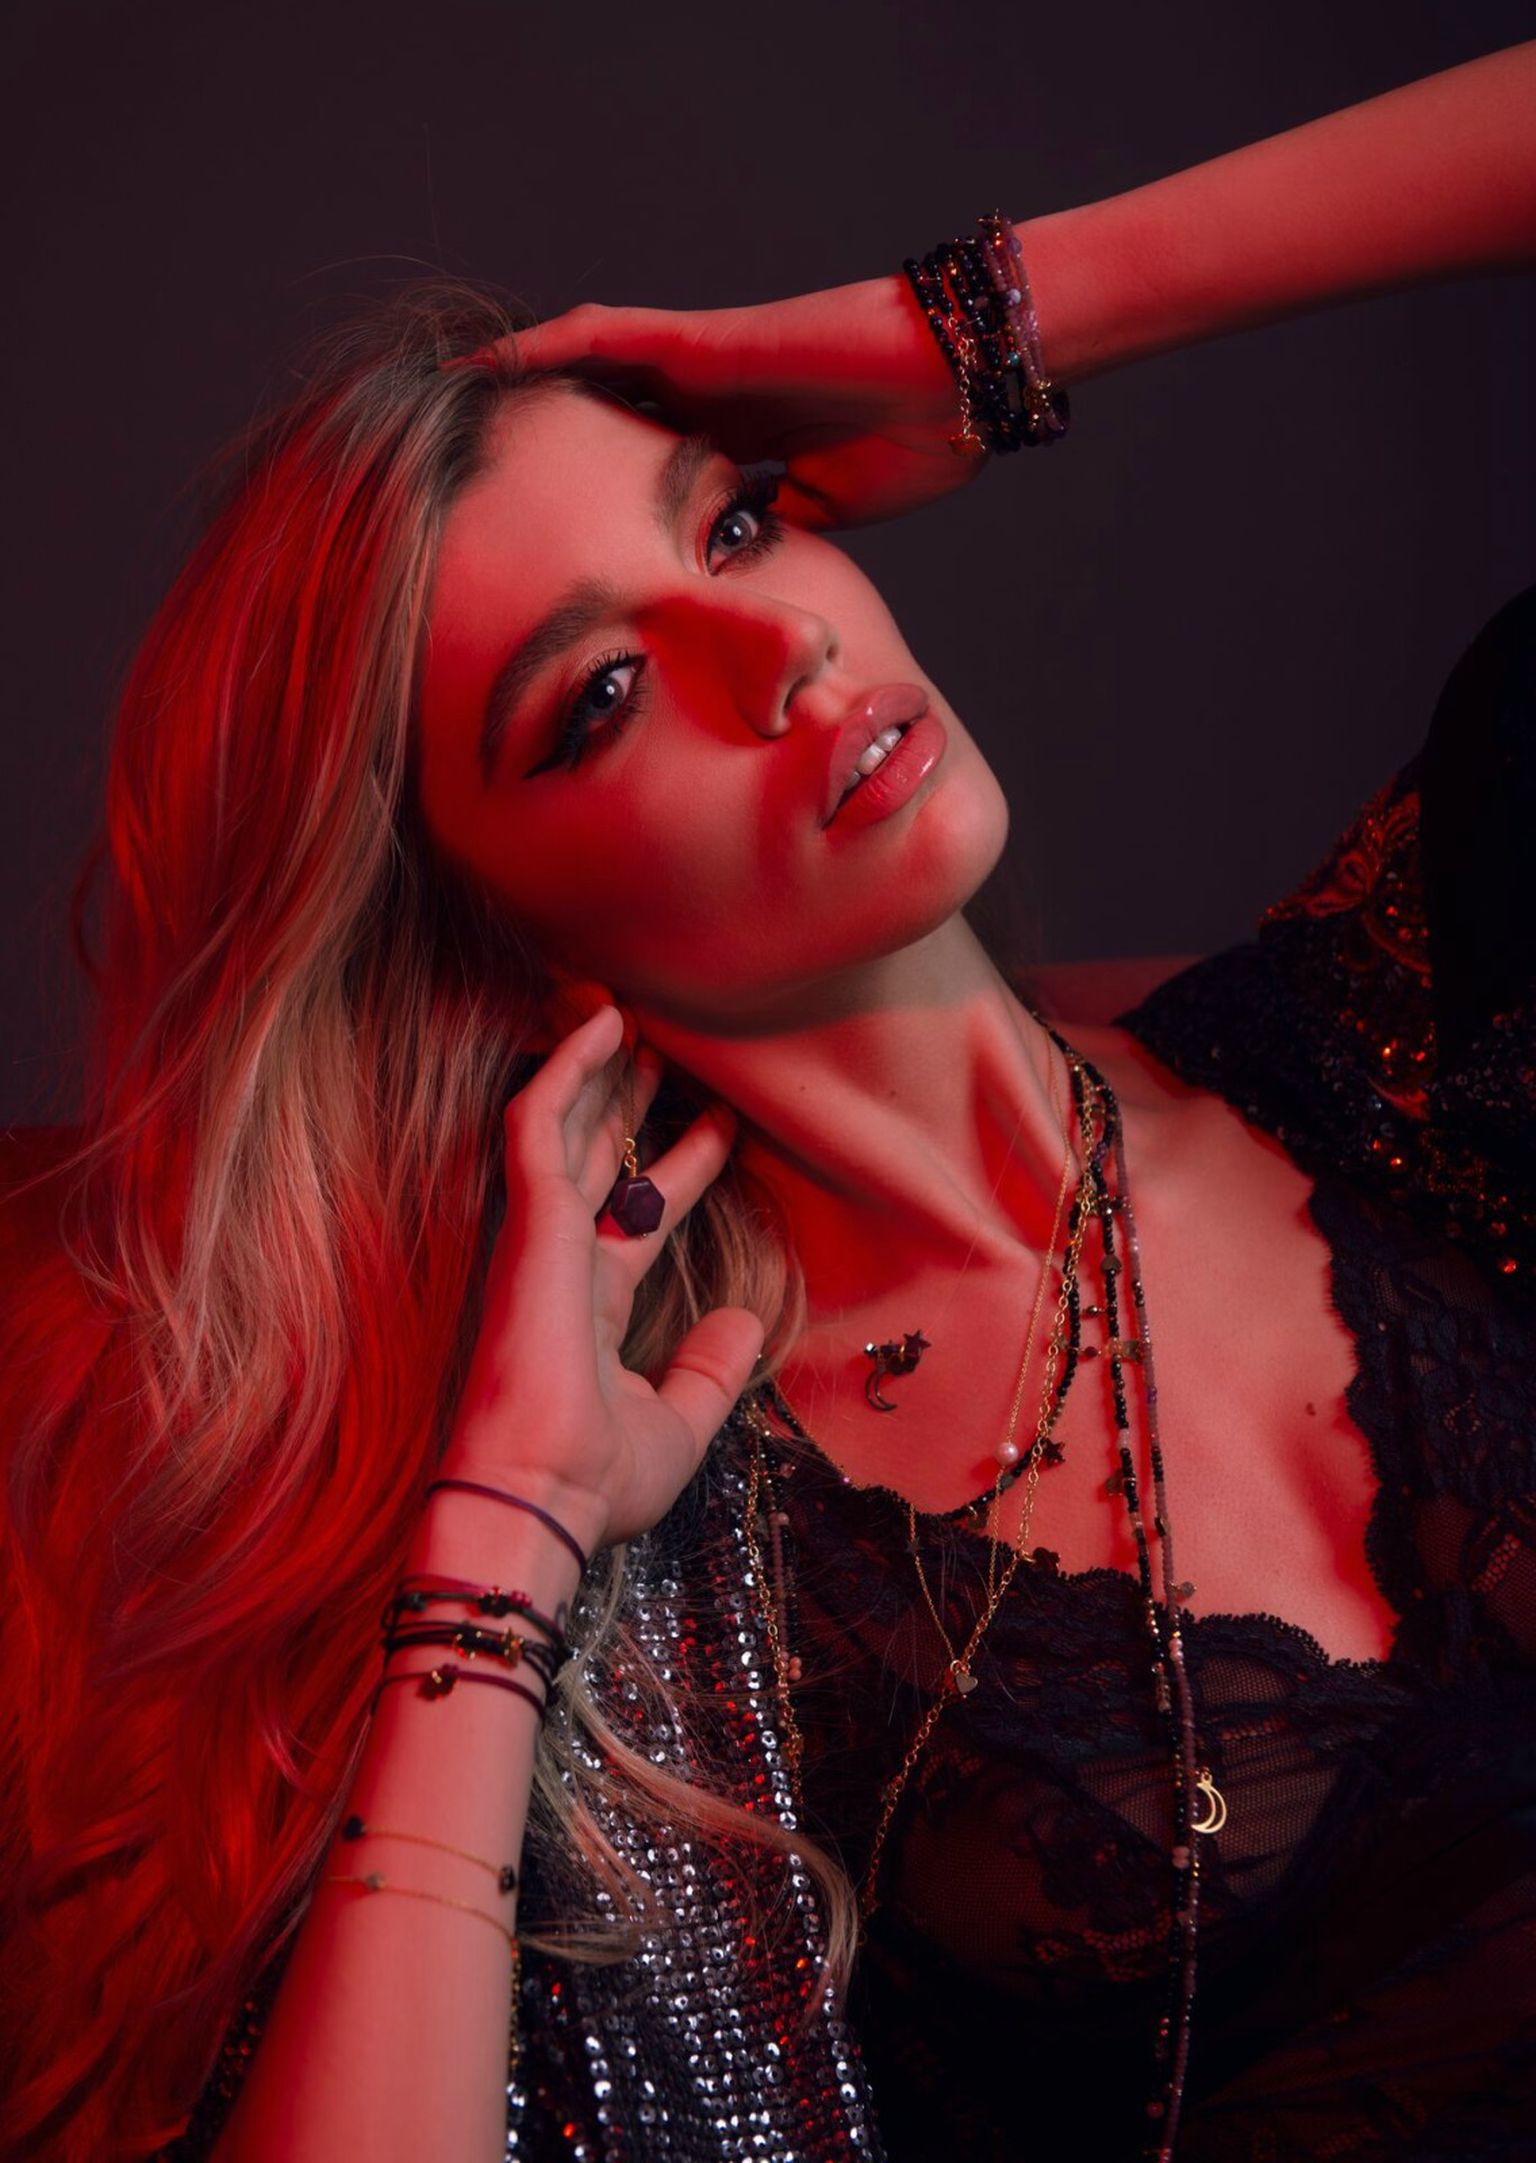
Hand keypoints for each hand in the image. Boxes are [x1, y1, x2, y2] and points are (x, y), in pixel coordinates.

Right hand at [443, 1004, 763, 1551]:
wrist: (541, 1500)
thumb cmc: (595, 1480)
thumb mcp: (679, 1422)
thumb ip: (710, 1369)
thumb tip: (745, 1317)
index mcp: (590, 1309)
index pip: (639, 1218)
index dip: (682, 1171)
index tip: (723, 1126)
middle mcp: (561, 1264)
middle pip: (601, 1162)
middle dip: (632, 1105)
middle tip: (669, 1049)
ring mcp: (540, 1240)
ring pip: (567, 1130)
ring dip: (599, 1073)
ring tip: (635, 1014)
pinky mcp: (528, 1225)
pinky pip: (539, 1125)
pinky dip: (567, 1072)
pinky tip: (602, 1027)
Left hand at [472, 270, 991, 532]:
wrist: (950, 378)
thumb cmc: (915, 437)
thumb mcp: (830, 511)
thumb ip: (777, 530)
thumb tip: (737, 572)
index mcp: (739, 444)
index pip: (644, 477)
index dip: (593, 505)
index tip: (542, 546)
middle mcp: (705, 401)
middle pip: (598, 423)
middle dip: (540, 453)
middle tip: (470, 489)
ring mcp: (696, 367)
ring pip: (581, 375)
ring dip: (517, 396)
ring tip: (447, 418)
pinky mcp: (695, 342)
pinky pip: (595, 337)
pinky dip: (538, 351)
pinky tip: (482, 367)